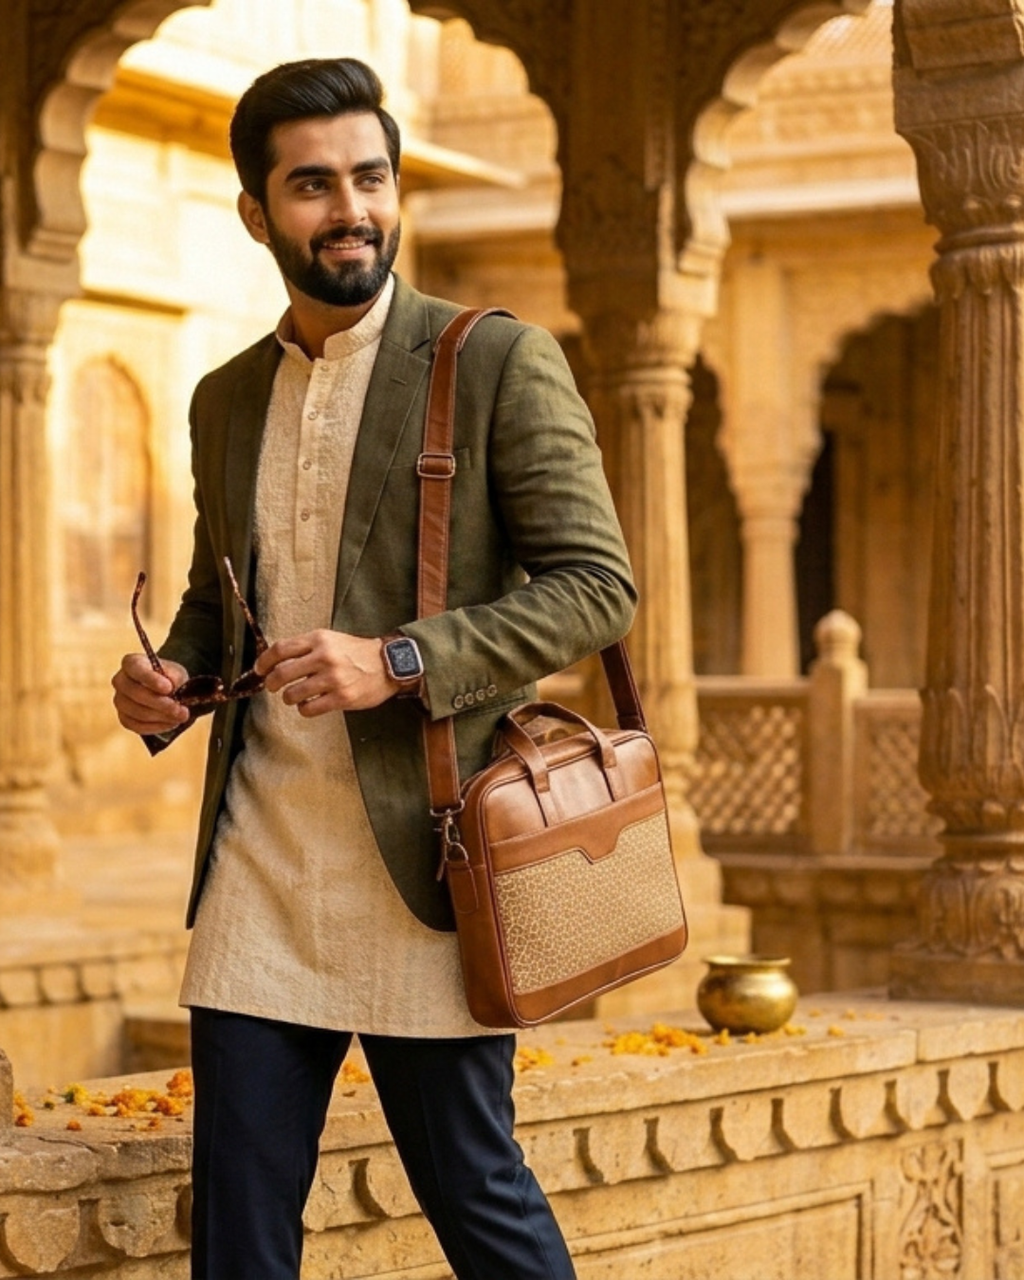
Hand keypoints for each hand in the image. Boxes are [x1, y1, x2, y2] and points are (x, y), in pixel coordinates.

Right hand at [112, 653, 190, 735]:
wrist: (166, 691)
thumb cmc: (169, 678)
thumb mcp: (176, 673)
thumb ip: (174, 677)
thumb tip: (171, 690)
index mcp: (131, 663)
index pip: (134, 667)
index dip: (150, 678)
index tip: (168, 688)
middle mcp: (120, 681)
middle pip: (135, 693)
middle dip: (161, 703)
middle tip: (181, 710)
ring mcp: (120, 701)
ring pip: (137, 712)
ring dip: (162, 717)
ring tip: (181, 716)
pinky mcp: (124, 718)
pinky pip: (137, 726)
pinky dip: (157, 726)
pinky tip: (172, 723)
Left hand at [254, 630, 396, 715]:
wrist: (389, 664)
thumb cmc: (357, 652)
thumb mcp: (331, 640)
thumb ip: (306, 647)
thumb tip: (276, 661)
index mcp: (319, 639)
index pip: (280, 649)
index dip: (264, 661)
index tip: (260, 670)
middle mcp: (325, 657)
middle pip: (281, 673)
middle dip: (270, 683)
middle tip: (272, 687)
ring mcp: (333, 678)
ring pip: (292, 694)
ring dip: (288, 698)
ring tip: (295, 696)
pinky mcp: (342, 697)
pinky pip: (309, 709)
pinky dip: (304, 709)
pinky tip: (310, 704)